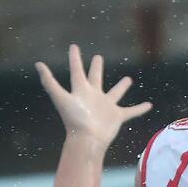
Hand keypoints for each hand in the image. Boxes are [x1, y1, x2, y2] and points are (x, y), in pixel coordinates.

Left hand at [36, 44, 152, 148]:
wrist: (87, 140)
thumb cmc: (74, 119)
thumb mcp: (61, 97)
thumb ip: (49, 82)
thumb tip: (37, 64)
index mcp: (81, 90)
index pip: (77, 70)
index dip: (74, 59)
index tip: (74, 46)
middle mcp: (93, 96)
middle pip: (95, 78)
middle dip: (96, 68)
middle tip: (99, 57)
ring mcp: (106, 106)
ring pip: (115, 93)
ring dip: (121, 87)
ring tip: (129, 79)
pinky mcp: (117, 116)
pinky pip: (130, 111)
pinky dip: (139, 109)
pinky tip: (149, 105)